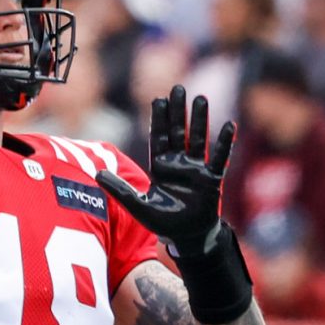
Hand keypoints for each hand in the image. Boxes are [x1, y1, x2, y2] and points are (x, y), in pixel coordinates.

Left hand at [96, 85, 234, 255]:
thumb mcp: (137, 204)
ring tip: (201, 98)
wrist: (186, 236)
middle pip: (178, 132)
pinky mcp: (212, 179)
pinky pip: (219, 158)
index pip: (159, 137)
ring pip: (198, 139)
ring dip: (200, 120)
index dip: (159, 118)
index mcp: (160, 166)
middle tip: (178, 88)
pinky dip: (224, 143)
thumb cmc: (162, 221)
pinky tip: (228, 125)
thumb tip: (96, 175)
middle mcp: (178, 164)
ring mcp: (196, 170)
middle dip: (178, 111)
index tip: (158, 98)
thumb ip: (119, 189)